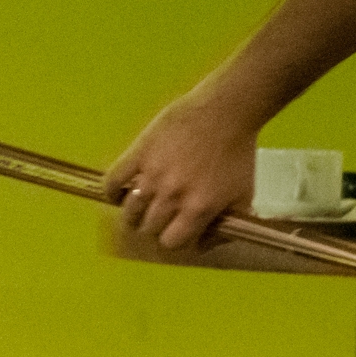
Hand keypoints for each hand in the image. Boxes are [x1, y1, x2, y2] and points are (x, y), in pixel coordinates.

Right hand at [101, 88, 260, 250]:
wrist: (225, 112)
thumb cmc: (238, 153)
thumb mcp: (243, 194)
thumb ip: (226, 223)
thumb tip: (206, 244)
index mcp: (199, 209)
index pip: (171, 242)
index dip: (172, 240)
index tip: (174, 233)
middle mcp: (172, 197)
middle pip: (149, 228)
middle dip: (154, 227)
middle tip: (157, 218)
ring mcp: (152, 176)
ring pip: (130, 211)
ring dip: (133, 214)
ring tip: (138, 208)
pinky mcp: (138, 154)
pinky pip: (113, 181)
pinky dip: (112, 191)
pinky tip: (118, 192)